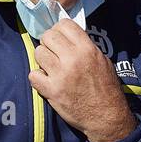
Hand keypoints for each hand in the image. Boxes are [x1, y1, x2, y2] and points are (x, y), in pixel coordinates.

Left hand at [29, 20, 136, 141]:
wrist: (106, 116)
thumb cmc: (106, 88)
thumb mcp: (103, 61)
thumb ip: (85, 47)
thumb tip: (67, 38)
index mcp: (88, 49)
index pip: (64, 24)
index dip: (59, 30)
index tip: (60, 38)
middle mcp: (73, 59)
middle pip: (48, 36)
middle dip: (48, 43)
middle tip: (53, 53)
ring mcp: (61, 75)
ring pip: (38, 53)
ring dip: (42, 59)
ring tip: (50, 67)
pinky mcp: (52, 91)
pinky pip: (33, 75)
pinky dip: (38, 77)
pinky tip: (46, 81)